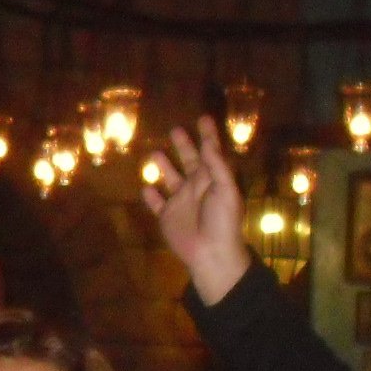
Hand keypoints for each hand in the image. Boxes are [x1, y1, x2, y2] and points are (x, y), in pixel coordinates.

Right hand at [141, 118, 248, 302]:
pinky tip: (145, 188)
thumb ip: (216, 165)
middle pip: (189, 161)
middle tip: (176, 128)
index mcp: (212, 178)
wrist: (211, 252)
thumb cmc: (223, 220)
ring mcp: (180, 202)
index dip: (208, 135)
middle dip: (184, 146)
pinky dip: (150, 197)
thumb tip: (207, 144)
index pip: (210, 152)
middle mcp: (196, 187)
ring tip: (155, 153)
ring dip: (164, 167)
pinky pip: (157, 204)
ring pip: (170, 179)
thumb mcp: (225, 189)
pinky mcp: (167, 217)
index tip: (203, 118)